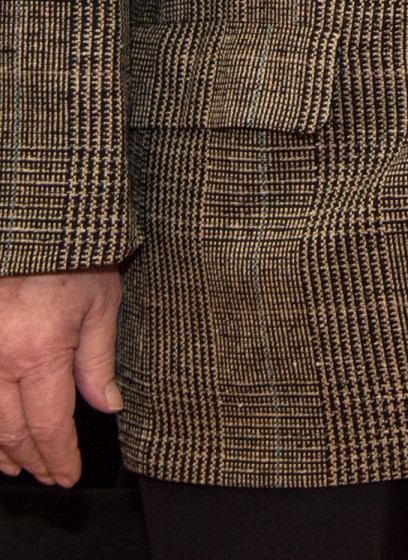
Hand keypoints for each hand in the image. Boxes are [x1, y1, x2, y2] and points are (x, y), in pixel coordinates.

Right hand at [0, 267, 122, 484]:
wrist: (35, 219)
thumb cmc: (73, 254)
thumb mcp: (100, 302)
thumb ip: (99, 360)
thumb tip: (109, 406)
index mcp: (39, 355)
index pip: (49, 426)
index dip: (60, 457)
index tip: (69, 475)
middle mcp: (0, 361)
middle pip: (11, 431)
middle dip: (32, 460)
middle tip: (48, 476)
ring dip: (0, 448)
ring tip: (17, 464)